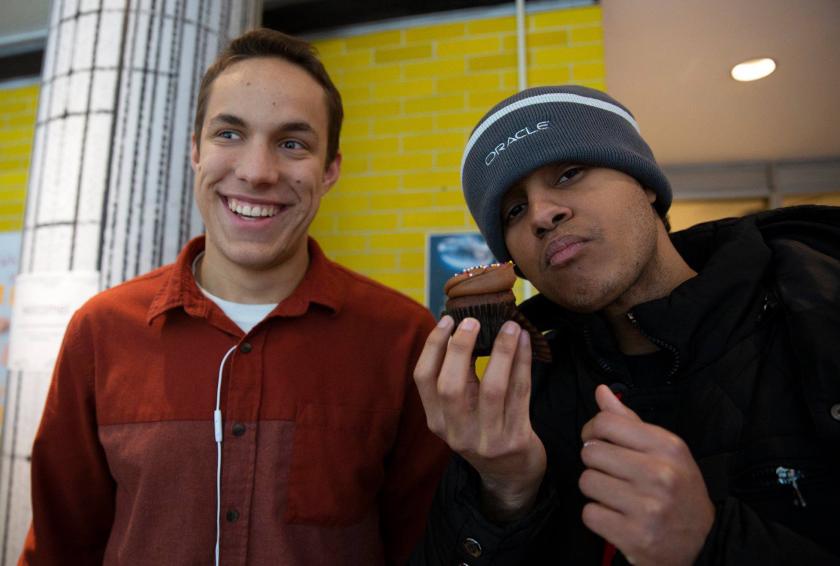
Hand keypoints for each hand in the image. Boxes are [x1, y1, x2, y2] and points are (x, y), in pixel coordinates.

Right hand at [413, 316, 545, 519]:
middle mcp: (457, 433)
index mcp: (437, 421)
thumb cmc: (484, 429)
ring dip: (501, 352)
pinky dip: (523, 364)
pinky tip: (525, 343)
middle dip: (460, 348)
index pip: (423, 379)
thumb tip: (461, 326)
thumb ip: (457, 378)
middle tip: (473, 320)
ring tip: (510, 326)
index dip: (433, 346)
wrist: (511, 474)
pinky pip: (520, 394)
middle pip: (450, 386)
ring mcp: (487, 440)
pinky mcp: (516, 440)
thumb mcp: (461, 410)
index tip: (446, 320)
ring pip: (492, 389)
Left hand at [579, 385, 714, 565]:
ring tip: (616, 495)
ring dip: (595, 490)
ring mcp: (648, 507)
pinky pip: (590, 513)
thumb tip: (601, 391)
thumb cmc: (678, 489)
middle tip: (612, 473)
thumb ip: (629, 421)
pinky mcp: (634, 536)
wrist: (704, 541)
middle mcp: (660, 474)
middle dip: (595, 462)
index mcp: (667, 447)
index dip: (592, 430)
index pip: (606, 423)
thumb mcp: (665, 451)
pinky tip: (617, 516)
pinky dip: (598, 516)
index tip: (597, 440)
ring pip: (587, 482)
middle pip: (591, 452)